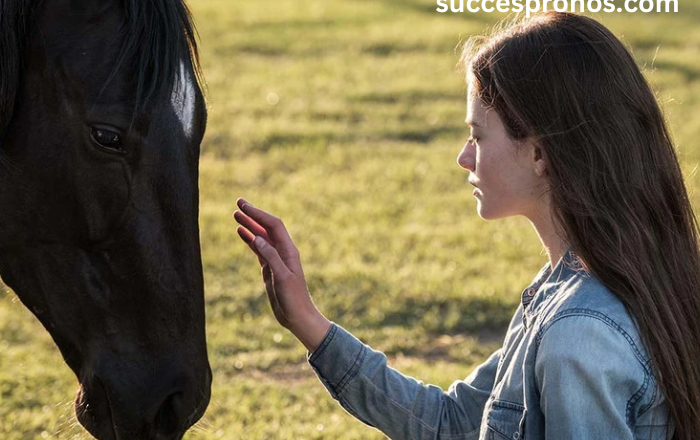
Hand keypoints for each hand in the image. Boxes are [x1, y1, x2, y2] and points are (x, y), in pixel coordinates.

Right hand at [233, 198, 330, 351]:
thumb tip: (257, 238)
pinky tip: (241, 232)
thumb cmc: (294, 299)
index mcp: (289, 251)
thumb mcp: (282, 278)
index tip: (244, 206)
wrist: (298, 317)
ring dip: (249, 225)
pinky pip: (258, 250)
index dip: (259, 214)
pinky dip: (249, 240)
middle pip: (267, 227)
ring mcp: (276, 259)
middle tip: (238, 203)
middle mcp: (283, 252)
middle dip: (253, 214)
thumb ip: (270, 257)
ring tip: (235, 215)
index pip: (273, 226)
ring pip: (261, 237)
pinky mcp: (270, 269)